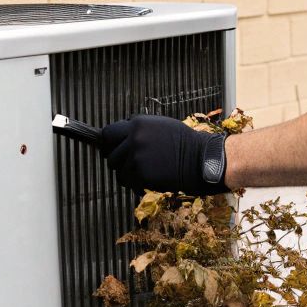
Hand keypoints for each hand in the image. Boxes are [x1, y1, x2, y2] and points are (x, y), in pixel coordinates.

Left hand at [97, 115, 229, 195]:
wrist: (199, 159)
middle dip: (119, 160)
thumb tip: (119, 134)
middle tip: (133, 163)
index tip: (115, 149)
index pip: (107, 134)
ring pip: (118, 170)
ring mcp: (136, 157)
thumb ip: (138, 128)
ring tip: (143, 171)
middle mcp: (134, 139)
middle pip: (110, 155)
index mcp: (137, 124)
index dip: (110, 143)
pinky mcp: (140, 174)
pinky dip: (136, 183)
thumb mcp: (159, 124)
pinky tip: (149, 179)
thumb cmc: (182, 142)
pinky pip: (128, 181)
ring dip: (127, 173)